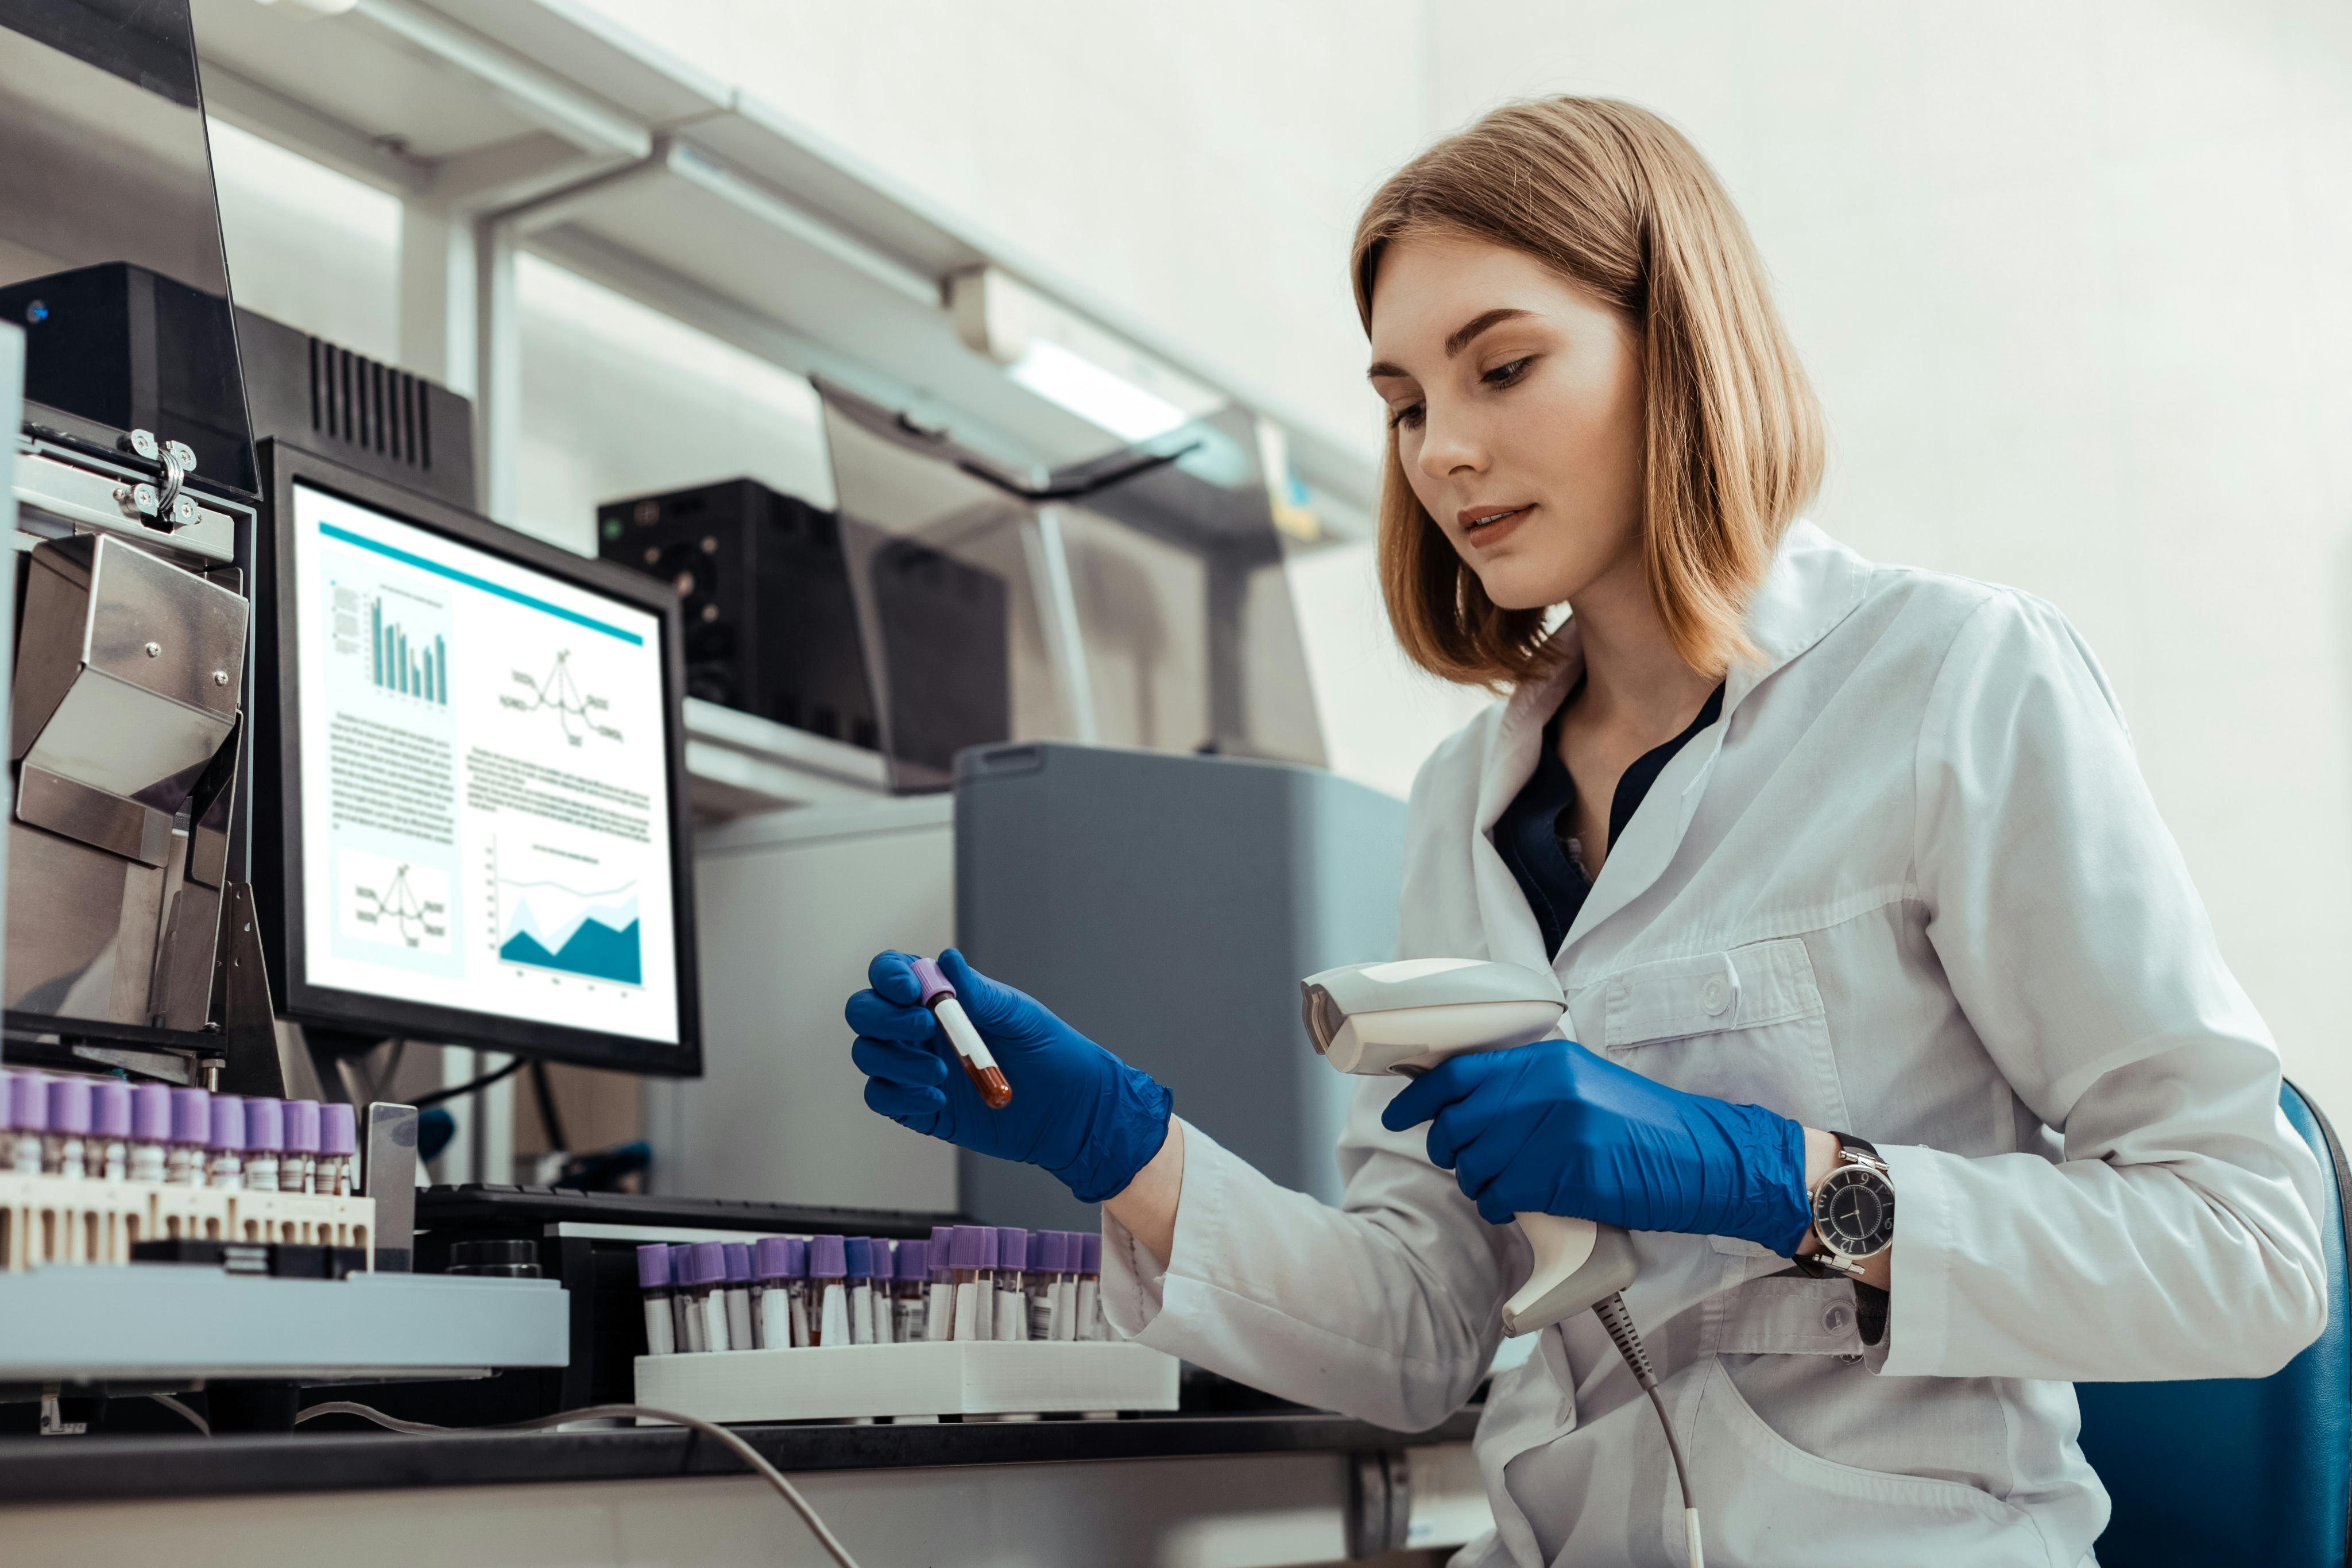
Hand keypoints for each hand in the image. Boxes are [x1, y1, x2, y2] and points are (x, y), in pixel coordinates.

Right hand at [846, 949, 1172, 1202]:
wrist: (1068, 1110)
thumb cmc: (1048, 1050)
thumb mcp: (1018, 1015)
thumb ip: (979, 993)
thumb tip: (946, 959)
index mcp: (939, 995)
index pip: (890, 973)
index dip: (888, 975)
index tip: (910, 990)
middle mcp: (916, 1028)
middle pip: (865, 1012)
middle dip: (883, 1018)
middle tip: (925, 1029)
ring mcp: (912, 1066)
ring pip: (868, 1054)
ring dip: (895, 1061)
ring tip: (943, 1073)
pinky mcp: (916, 1105)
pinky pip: (881, 1097)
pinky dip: (900, 1094)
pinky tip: (938, 1099)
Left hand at [1380, 1037, 1811, 1253]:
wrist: (1706, 1158)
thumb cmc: (1644, 1128)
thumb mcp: (1583, 1085)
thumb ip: (1527, 1087)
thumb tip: (1463, 1105)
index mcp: (1548, 1060)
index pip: (1459, 1074)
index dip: (1418, 1099)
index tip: (1397, 1116)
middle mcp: (1549, 1089)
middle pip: (1459, 1124)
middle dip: (1448, 1150)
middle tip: (1462, 1162)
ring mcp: (1560, 1131)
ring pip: (1477, 1166)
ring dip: (1479, 1184)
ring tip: (1504, 1186)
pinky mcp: (1573, 1174)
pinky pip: (1506, 1197)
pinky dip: (1503, 1207)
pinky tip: (1521, 1204)